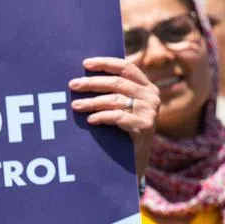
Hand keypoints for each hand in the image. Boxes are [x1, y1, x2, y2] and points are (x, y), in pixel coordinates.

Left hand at [69, 57, 159, 175]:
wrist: (135, 160)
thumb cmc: (123, 130)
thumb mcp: (121, 107)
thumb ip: (112, 91)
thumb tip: (82, 76)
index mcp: (146, 86)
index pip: (126, 67)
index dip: (105, 63)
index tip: (85, 64)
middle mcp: (151, 96)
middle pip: (117, 83)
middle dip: (92, 83)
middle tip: (72, 85)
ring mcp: (150, 112)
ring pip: (115, 100)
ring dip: (92, 102)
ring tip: (75, 106)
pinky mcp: (144, 127)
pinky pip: (118, 117)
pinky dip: (101, 117)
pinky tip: (90, 120)